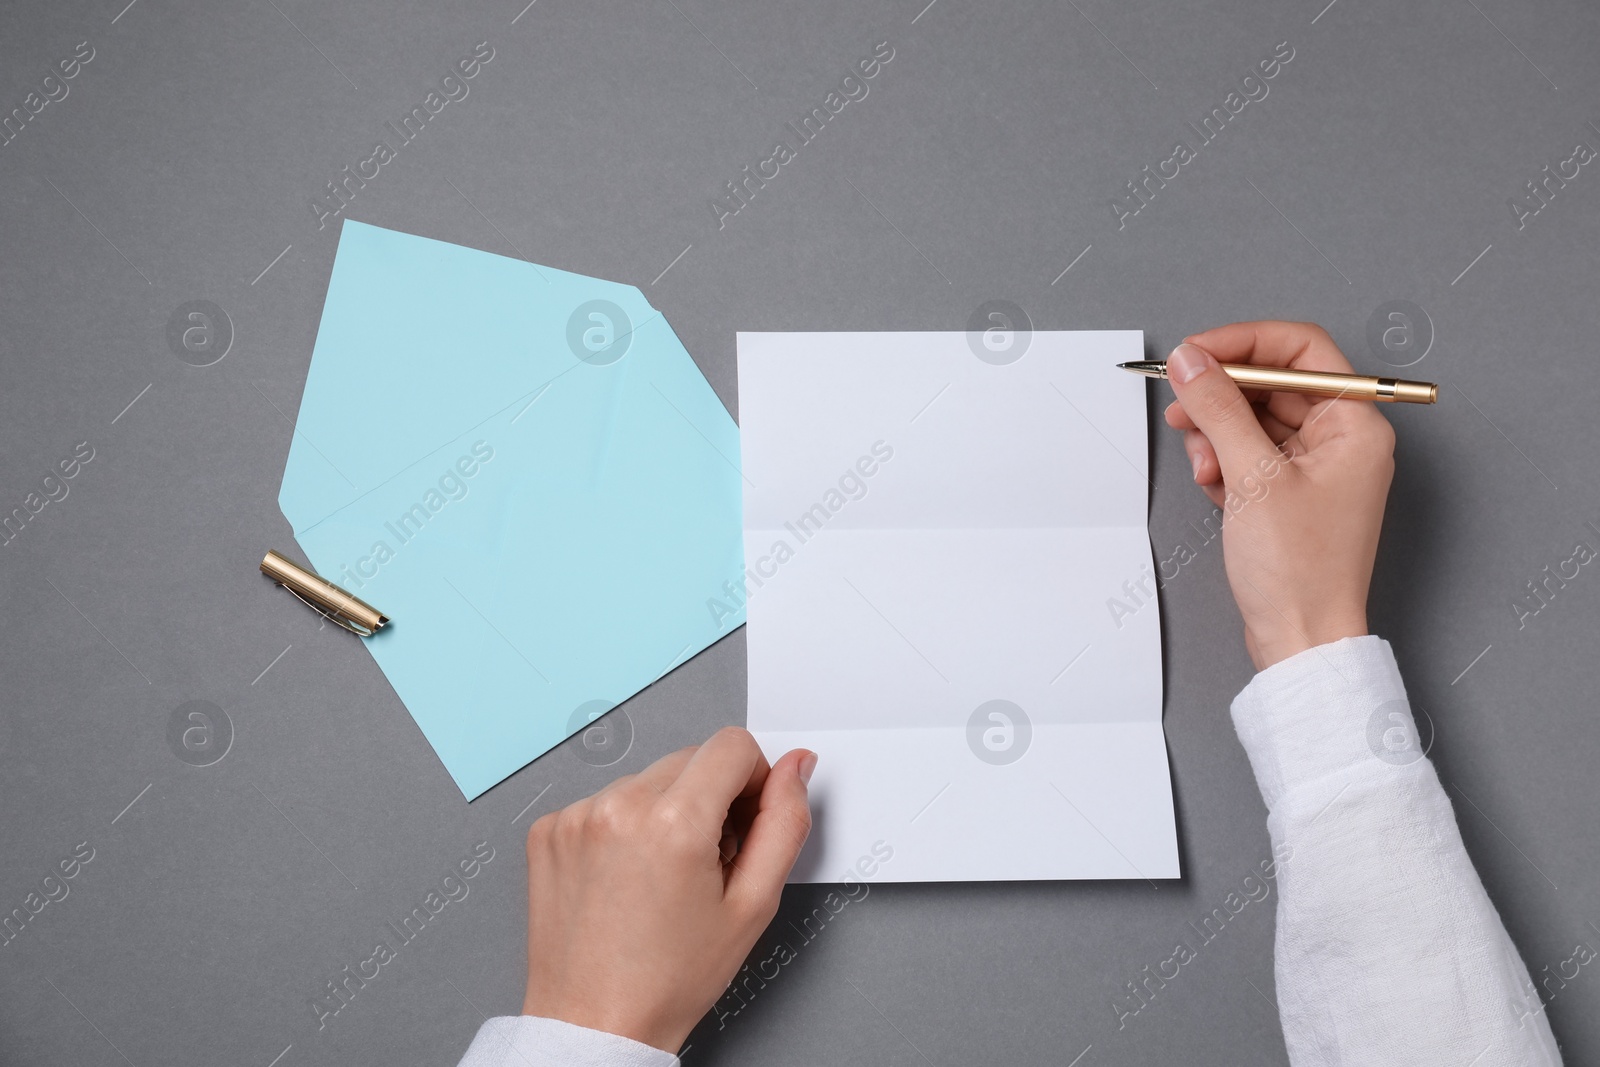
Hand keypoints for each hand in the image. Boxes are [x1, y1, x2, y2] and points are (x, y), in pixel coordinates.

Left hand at [522, 727, 814, 1051]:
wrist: (594, 1024)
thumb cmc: (669, 980)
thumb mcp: (753, 905)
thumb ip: (785, 823)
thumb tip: (796, 767)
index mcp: (675, 823)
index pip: (733, 745)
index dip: (754, 780)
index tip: (745, 823)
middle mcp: (619, 807)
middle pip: (691, 758)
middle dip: (711, 798)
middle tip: (708, 862)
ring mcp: (576, 815)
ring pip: (648, 778)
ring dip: (666, 810)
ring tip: (664, 876)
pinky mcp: (549, 829)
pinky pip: (605, 800)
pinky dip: (624, 827)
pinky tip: (628, 876)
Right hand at [1162, 321, 1395, 669]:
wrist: (1301, 639)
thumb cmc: (1300, 571)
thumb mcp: (1252, 477)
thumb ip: (1219, 409)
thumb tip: (1192, 361)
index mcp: (1355, 425)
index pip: (1301, 350)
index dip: (1244, 343)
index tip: (1197, 352)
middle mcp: (1342, 440)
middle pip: (1272, 384)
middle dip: (1222, 395)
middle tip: (1182, 404)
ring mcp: (1316, 467)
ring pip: (1254, 418)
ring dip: (1218, 433)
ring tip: (1203, 463)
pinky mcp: (1290, 492)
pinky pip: (1249, 452)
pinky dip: (1224, 461)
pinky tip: (1213, 485)